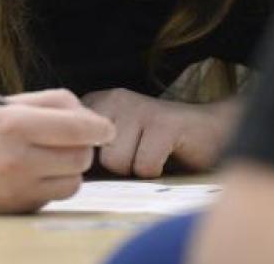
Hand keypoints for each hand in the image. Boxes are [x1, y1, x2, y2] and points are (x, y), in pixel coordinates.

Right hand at [0, 88, 115, 212]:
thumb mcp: (9, 105)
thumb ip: (55, 105)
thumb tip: (96, 123)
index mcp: (13, 122)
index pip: (77, 127)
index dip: (99, 128)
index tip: (105, 128)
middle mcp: (15, 157)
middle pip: (82, 155)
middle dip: (84, 146)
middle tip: (70, 139)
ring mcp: (16, 188)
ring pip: (74, 180)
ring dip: (71, 168)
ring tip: (48, 157)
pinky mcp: (16, 209)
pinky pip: (56, 196)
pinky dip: (55, 185)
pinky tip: (34, 175)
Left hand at [81, 88, 238, 178]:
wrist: (208, 132)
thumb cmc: (154, 145)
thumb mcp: (112, 145)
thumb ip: (86, 154)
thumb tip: (64, 175)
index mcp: (96, 103)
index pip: (71, 146)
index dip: (91, 164)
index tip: (114, 155)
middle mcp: (114, 98)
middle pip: (93, 157)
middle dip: (115, 167)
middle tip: (138, 153)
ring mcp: (140, 107)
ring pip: (117, 162)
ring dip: (136, 169)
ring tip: (152, 153)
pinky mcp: (165, 122)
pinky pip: (145, 166)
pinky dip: (157, 171)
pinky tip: (168, 154)